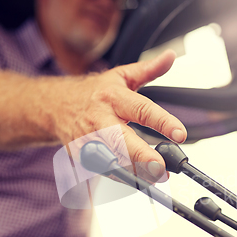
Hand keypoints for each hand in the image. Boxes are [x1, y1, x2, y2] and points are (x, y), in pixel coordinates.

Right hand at [48, 50, 185, 180]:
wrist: (55, 106)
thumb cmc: (93, 92)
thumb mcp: (120, 76)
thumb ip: (148, 69)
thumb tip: (170, 56)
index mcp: (113, 97)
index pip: (141, 109)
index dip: (162, 122)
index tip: (180, 134)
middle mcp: (100, 120)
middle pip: (121, 140)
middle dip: (141, 156)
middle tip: (161, 167)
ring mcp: (88, 140)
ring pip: (112, 161)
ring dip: (136, 172)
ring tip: (157, 177)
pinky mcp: (82, 156)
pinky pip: (104, 171)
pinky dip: (122, 178)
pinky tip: (140, 180)